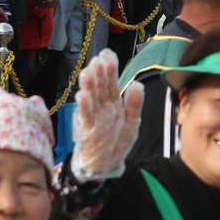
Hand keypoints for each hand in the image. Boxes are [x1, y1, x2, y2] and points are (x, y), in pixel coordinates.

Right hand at [70, 49, 144, 180]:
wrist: (107, 164)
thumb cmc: (118, 141)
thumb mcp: (133, 123)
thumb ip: (135, 105)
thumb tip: (137, 84)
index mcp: (114, 104)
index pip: (112, 84)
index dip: (110, 70)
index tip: (108, 56)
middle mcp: (103, 108)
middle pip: (100, 88)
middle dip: (98, 74)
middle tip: (97, 60)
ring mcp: (95, 118)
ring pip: (91, 99)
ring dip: (89, 87)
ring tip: (87, 73)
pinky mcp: (88, 130)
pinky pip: (86, 117)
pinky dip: (84, 107)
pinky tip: (82, 96)